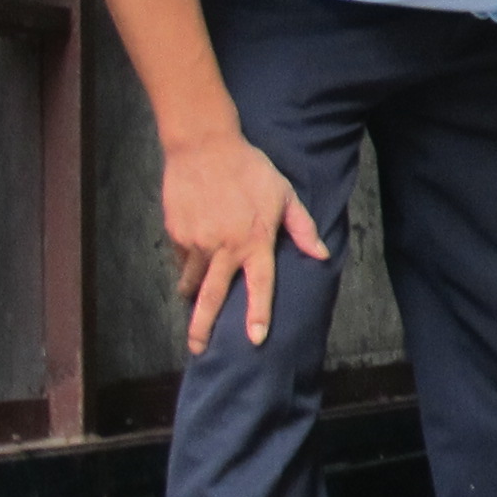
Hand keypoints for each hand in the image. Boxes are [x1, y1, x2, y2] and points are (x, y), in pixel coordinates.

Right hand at [162, 129, 328, 354]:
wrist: (204, 146)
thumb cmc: (250, 169)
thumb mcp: (284, 195)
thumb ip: (302, 228)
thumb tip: (321, 255)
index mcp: (255, 241)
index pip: (260, 285)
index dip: (258, 314)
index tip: (255, 339)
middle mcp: (224, 247)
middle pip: (212, 297)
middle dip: (202, 327)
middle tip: (198, 350)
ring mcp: (196, 242)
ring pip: (192, 281)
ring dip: (193, 296)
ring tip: (191, 305)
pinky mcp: (176, 233)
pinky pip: (182, 260)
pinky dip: (187, 265)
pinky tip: (192, 260)